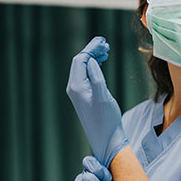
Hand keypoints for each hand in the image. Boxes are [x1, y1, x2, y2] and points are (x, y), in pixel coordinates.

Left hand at [66, 37, 128, 166]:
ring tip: (106, 51)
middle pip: (80, 62)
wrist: (106, 139)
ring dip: (93, 57)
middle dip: (92, 50)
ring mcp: (78, 93)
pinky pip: (86, 75)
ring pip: (83, 68)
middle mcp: (74, 88)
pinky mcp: (83, 97)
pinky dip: (93, 66)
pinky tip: (102, 63)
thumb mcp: (103, 97)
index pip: (80, 59)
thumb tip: (91, 61)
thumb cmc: (106, 120)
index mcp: (76, 87)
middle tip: (106, 44)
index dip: (91, 48)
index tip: (103, 41)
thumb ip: (97, 78)